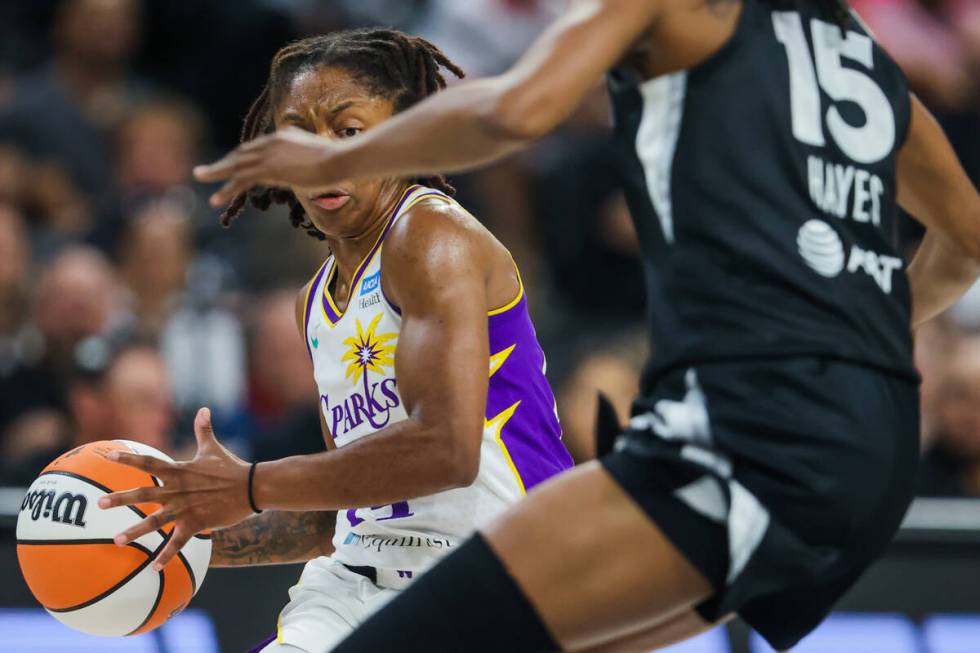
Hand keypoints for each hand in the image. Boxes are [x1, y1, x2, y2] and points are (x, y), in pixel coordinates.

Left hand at [98, 407, 252, 569]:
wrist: (251, 487)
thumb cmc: (231, 467)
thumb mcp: (214, 448)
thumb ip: (204, 430)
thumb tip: (204, 409)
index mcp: (180, 471)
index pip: (149, 464)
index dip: (128, 460)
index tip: (107, 456)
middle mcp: (178, 490)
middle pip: (144, 494)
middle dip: (120, 499)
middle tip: (100, 504)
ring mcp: (186, 508)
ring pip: (156, 521)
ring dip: (135, 531)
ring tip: (116, 540)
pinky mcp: (197, 523)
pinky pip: (178, 542)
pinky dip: (166, 556)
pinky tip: (153, 568)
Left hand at [193, 127, 339, 207]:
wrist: (340, 159)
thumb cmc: (338, 160)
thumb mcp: (320, 154)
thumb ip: (309, 157)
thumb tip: (312, 164)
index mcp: (282, 137)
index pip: (254, 148)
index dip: (240, 159)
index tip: (230, 167)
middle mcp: (271, 143)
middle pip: (240, 154)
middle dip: (222, 164)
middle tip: (203, 171)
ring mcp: (269, 156)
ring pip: (235, 165)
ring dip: (216, 173)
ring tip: (199, 178)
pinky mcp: (269, 170)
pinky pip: (242, 180)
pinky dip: (227, 189)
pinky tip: (216, 198)